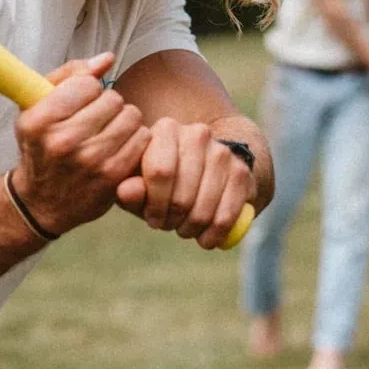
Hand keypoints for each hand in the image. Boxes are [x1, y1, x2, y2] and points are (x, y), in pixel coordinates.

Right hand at [10, 54, 150, 236]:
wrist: (43, 202)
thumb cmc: (41, 147)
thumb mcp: (37, 107)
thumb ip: (69, 75)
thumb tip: (108, 58)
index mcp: (39, 120)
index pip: (86, 83)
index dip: (87, 89)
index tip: (79, 102)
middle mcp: (63, 141)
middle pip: (112, 98)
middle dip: (107, 104)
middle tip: (96, 119)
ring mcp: (90, 160)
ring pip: (131, 116)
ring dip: (123, 120)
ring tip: (108, 131)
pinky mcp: (113, 176)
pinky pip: (141, 139)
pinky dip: (134, 139)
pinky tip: (119, 146)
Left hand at [116, 119, 255, 249]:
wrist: (204, 168)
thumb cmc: (161, 180)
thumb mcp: (139, 183)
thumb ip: (129, 188)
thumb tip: (127, 191)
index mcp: (167, 129)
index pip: (161, 172)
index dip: (154, 205)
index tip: (152, 219)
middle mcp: (198, 134)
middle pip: (183, 196)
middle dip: (172, 221)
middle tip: (169, 225)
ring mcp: (223, 152)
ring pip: (203, 209)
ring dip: (191, 229)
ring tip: (184, 229)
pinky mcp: (241, 172)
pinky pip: (226, 215)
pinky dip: (214, 234)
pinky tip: (205, 238)